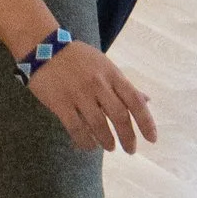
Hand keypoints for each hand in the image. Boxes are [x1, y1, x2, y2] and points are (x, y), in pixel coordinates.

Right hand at [28, 42, 158, 152]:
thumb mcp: (107, 66)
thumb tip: (147, 100)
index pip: (135, 101)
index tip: (152, 139)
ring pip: (98, 124)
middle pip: (119, 116)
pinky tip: (90, 146)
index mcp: (113, 75)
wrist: (44, 47)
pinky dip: (85, 140)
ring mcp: (79, 94)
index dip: (146, 122)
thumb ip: (124, 86)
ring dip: (107, 140)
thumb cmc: (80, 59)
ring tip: (110, 147)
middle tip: (131, 150)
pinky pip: (76, 127)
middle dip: (128, 137)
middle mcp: (99, 85)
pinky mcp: (60, 103)